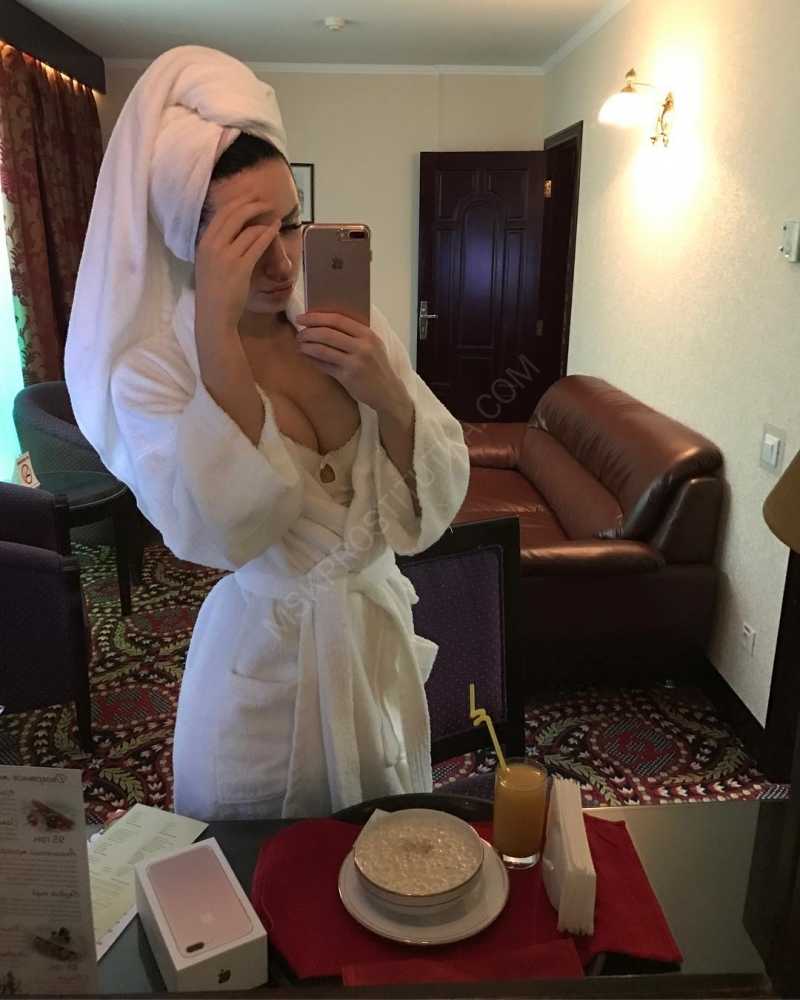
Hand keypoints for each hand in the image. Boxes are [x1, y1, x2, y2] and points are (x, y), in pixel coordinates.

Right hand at [195, 197, 278, 336]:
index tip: (250, 198)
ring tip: (275, 217)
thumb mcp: (208, 264)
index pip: (221, 214)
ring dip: (264, 220)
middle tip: (265, 202)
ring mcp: (226, 256)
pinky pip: (257, 244)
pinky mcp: (240, 267)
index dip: (238, 202)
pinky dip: (268, 234)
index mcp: (204, 243)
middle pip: (234, 215)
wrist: (213, 314)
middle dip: (252, 204)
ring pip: (248, 229)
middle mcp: (213, 245)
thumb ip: (216, 247)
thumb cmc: (213, 292)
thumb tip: (230, 234)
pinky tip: (276, 229)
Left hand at [295, 312, 412, 417]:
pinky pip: (324, 365)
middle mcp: (362, 347)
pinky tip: (306, 356)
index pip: (338, 319)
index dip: (317, 317)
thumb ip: (353, 334)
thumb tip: (323, 323)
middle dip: (309, 331)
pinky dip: (312, 359)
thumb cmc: (376, 366)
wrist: (388, 391)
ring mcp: (355, 362)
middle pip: (328, 333)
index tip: (302, 317)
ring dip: (307, 345)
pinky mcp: (348, 377)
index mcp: (368, 334)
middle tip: (299, 333)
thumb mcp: (372, 345)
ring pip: (323, 349)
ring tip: (300, 344)